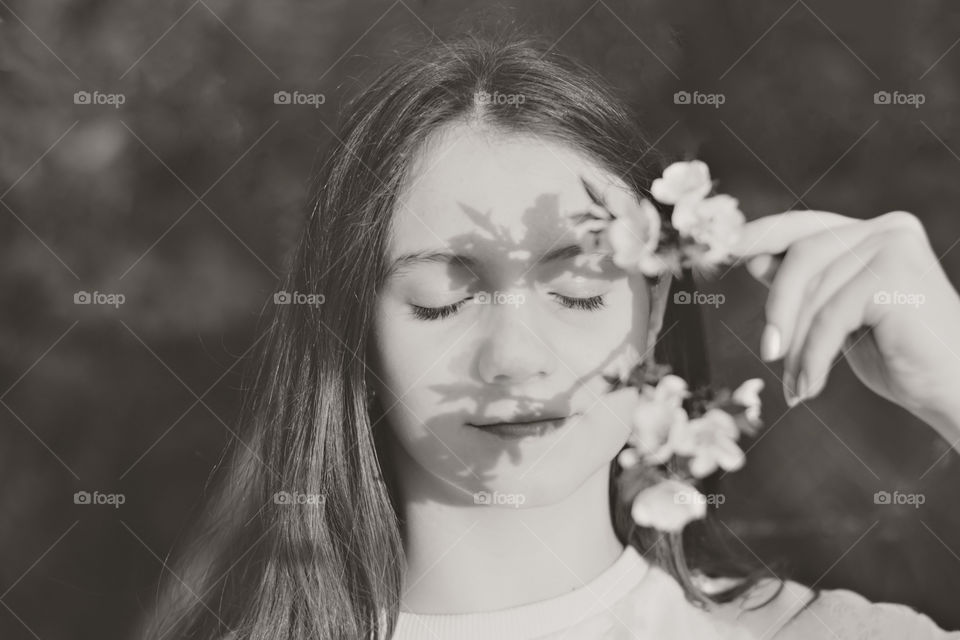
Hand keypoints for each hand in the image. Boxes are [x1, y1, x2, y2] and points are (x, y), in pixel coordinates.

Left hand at [732, 210, 959, 443]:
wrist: (957, 390)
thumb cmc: (900, 357)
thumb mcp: (840, 317)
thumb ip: (807, 287)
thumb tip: (755, 259)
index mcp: (872, 232)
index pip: (803, 227)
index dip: (759, 236)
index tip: (722, 250)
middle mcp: (885, 228)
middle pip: (801, 257)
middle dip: (778, 310)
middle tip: (768, 355)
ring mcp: (894, 247)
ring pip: (814, 293)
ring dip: (799, 346)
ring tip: (797, 385)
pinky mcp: (896, 276)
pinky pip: (831, 318)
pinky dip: (814, 358)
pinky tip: (811, 388)